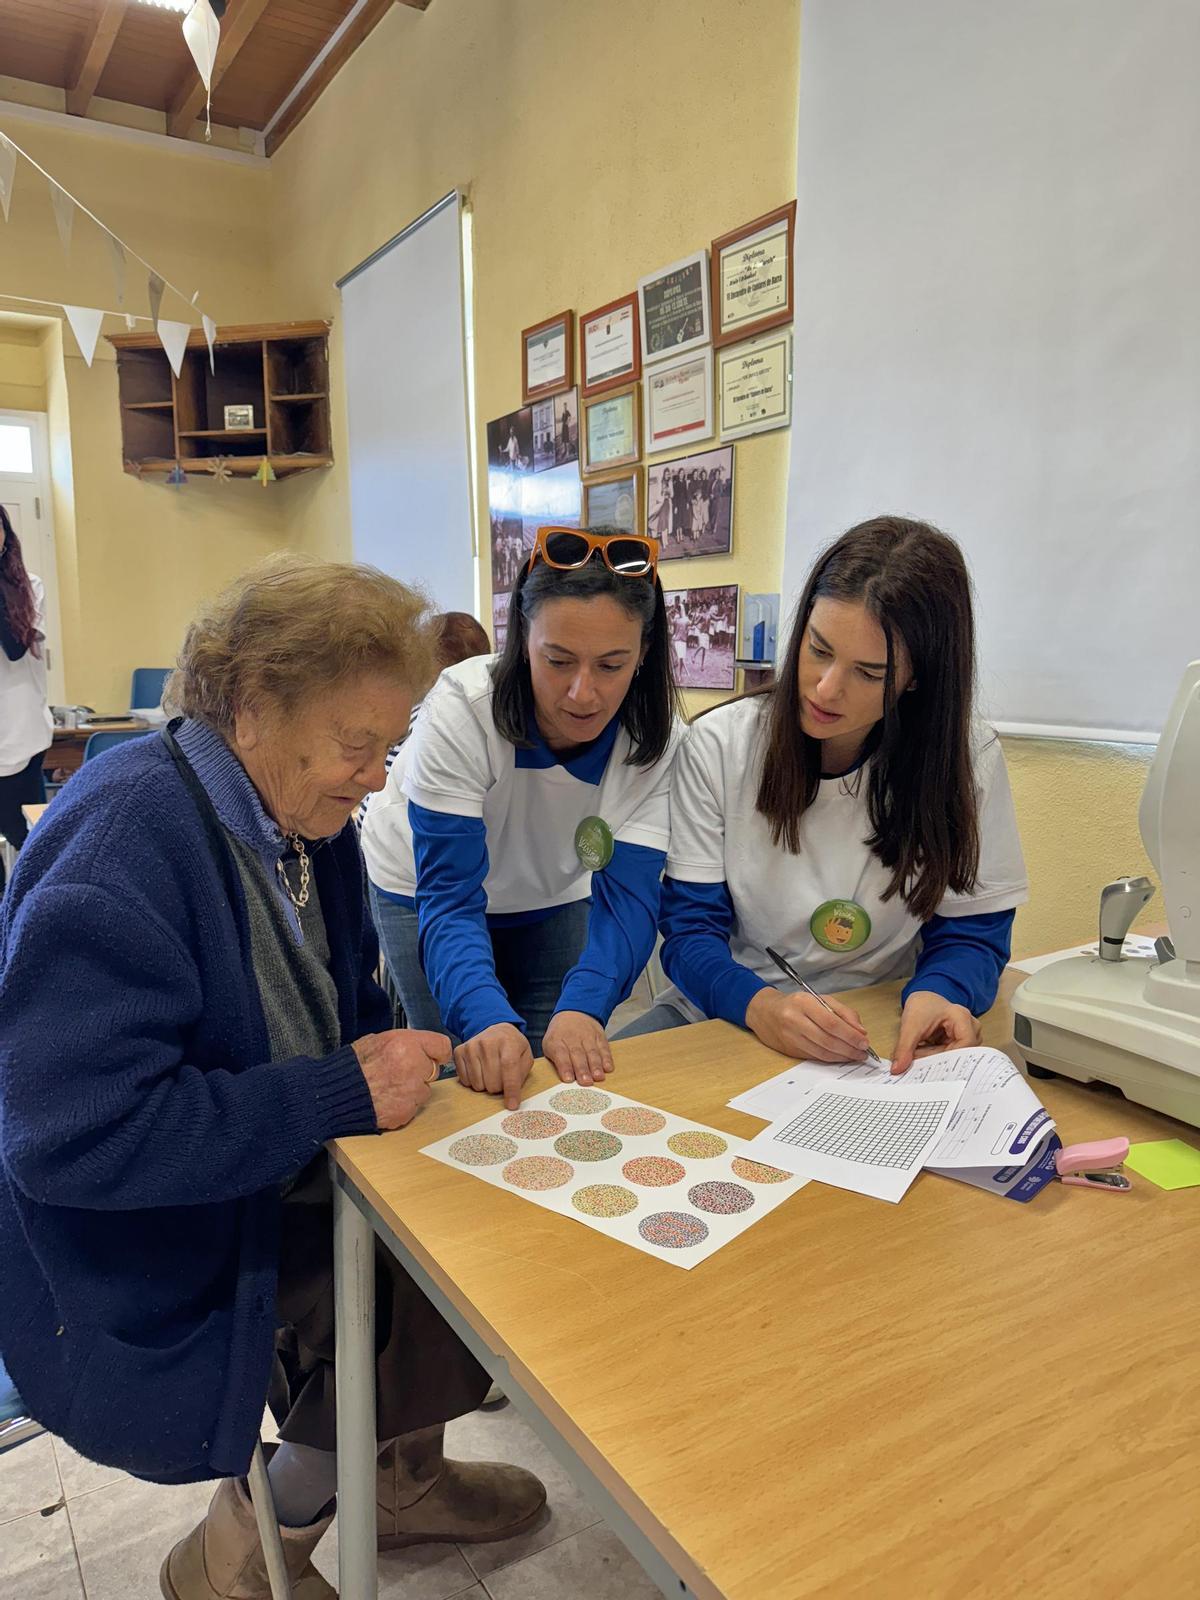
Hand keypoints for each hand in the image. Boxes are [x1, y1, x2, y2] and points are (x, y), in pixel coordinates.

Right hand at [351, 1028, 449, 1128]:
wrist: (334, 1095)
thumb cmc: (352, 1066)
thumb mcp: (377, 1040)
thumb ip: (403, 1043)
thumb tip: (418, 1046)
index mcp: (406, 1044)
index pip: (442, 1046)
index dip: (435, 1052)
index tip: (432, 1056)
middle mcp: (414, 1067)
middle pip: (433, 1070)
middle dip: (421, 1072)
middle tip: (399, 1072)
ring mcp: (411, 1092)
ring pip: (423, 1091)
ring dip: (412, 1091)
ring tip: (388, 1088)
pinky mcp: (406, 1112)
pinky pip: (412, 1108)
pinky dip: (402, 1106)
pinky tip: (385, 1100)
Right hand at [453, 1023, 532, 1110]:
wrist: (496, 1031)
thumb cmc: (512, 1046)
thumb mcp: (525, 1055)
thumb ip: (522, 1074)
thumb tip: (513, 1096)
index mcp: (508, 1042)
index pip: (509, 1067)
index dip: (511, 1089)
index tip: (512, 1105)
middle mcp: (488, 1042)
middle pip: (492, 1080)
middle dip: (499, 1087)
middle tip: (501, 1079)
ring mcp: (471, 1046)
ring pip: (478, 1084)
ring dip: (486, 1085)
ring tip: (490, 1073)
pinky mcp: (459, 1051)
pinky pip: (465, 1081)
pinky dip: (473, 1082)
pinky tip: (479, 1071)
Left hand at [542, 1011, 613, 1086]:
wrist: (574, 1012)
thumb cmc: (560, 1035)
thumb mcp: (549, 1044)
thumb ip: (555, 1060)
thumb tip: (564, 1079)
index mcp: (557, 1042)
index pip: (561, 1055)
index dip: (565, 1067)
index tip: (569, 1079)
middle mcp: (572, 1038)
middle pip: (578, 1055)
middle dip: (582, 1069)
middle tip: (586, 1082)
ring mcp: (587, 1037)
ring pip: (592, 1052)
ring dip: (596, 1066)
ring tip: (598, 1077)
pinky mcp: (599, 1036)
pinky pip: (604, 1047)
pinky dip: (607, 1058)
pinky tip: (608, 1068)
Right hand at [745, 986, 869, 1063]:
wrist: (765, 1012)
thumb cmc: (796, 1004)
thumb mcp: (820, 999)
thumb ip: (843, 1012)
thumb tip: (860, 1031)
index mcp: (803, 1003)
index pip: (831, 1022)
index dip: (850, 1035)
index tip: (864, 1041)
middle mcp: (794, 1020)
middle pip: (827, 1039)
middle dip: (849, 1048)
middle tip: (863, 1052)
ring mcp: (790, 1037)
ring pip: (821, 1052)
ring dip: (842, 1056)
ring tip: (855, 1056)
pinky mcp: (789, 1050)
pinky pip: (815, 1057)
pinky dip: (831, 1059)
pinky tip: (841, 1057)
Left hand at [890, 991, 980, 1074]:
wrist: (923, 1001)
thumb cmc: (921, 1006)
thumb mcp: (910, 1026)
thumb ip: (904, 1048)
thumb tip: (898, 1069)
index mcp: (961, 1017)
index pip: (964, 1044)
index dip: (947, 1058)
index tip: (929, 1066)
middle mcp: (970, 1026)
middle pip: (961, 1052)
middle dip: (938, 1061)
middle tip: (919, 1066)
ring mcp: (967, 1034)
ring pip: (956, 1057)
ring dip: (936, 1060)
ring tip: (919, 1057)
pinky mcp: (960, 1042)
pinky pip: (951, 1056)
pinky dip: (936, 1058)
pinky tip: (924, 1057)